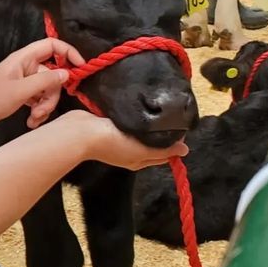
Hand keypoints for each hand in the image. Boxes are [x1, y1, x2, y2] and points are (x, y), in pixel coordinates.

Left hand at [0, 38, 83, 131]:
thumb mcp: (20, 91)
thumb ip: (45, 81)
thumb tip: (67, 73)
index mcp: (23, 58)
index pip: (52, 45)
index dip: (68, 52)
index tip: (80, 68)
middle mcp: (26, 66)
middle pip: (52, 74)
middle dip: (52, 94)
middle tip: (43, 110)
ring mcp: (24, 81)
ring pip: (47, 89)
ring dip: (45, 106)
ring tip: (34, 118)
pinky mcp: (22, 94)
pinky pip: (39, 98)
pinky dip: (38, 110)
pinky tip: (31, 121)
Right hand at [61, 109, 188, 167]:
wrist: (82, 131)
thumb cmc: (112, 143)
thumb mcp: (141, 151)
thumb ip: (162, 150)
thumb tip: (185, 151)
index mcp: (138, 160)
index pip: (162, 155)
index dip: (174, 144)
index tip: (182, 128)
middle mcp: (129, 151)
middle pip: (152, 143)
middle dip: (162, 132)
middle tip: (172, 115)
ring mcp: (118, 137)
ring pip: (140, 131)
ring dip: (148, 123)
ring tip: (159, 108)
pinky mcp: (110, 125)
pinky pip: (128, 121)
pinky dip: (135, 116)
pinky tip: (139, 106)